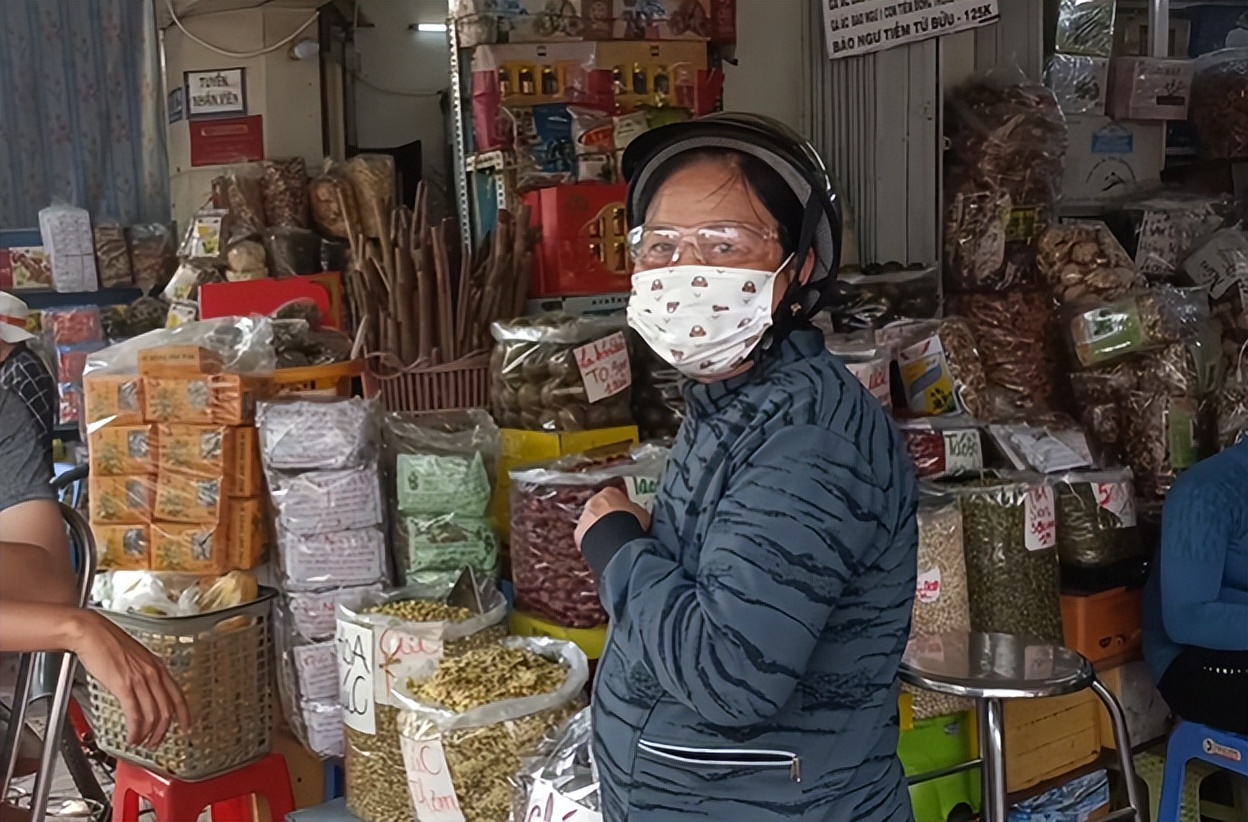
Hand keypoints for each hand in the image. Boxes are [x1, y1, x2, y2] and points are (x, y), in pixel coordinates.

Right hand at [70, 611, 191, 747]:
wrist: (91, 633)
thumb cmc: (107, 643)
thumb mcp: (135, 657)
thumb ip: (142, 673)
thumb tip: (144, 690)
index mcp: (157, 666)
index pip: (178, 695)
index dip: (184, 715)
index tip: (186, 727)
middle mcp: (153, 673)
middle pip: (167, 710)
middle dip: (163, 731)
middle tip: (156, 743)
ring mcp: (140, 679)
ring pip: (153, 715)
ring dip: (148, 734)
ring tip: (141, 743)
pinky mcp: (124, 686)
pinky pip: (135, 715)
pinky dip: (135, 730)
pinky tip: (132, 736)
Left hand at [574, 487, 650, 550]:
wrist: (616, 538)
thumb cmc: (631, 523)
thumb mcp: (642, 512)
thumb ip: (636, 511)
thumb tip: (639, 515)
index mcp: (610, 492)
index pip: (614, 496)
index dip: (620, 507)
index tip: (625, 515)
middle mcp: (594, 502)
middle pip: (599, 508)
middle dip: (606, 517)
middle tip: (617, 529)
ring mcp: (585, 517)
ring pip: (590, 522)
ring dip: (598, 529)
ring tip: (611, 541)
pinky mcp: (579, 533)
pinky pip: (585, 537)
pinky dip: (592, 541)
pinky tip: (603, 548)